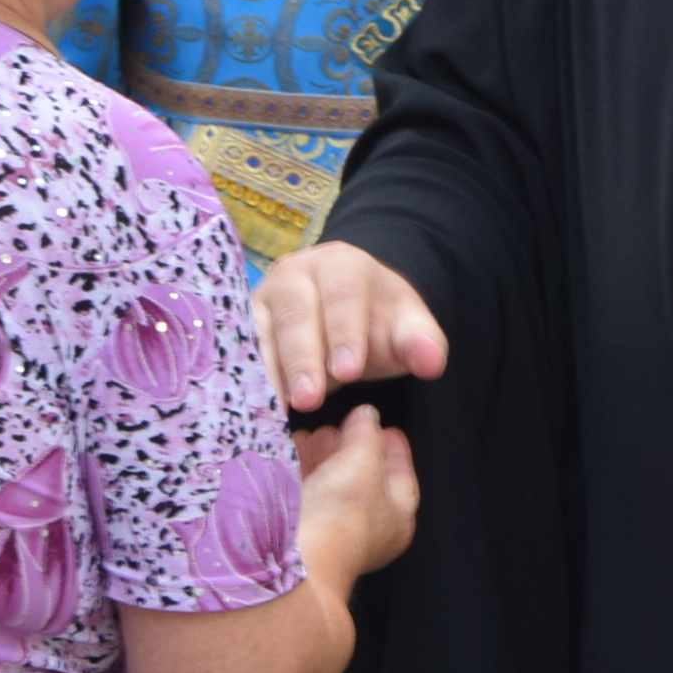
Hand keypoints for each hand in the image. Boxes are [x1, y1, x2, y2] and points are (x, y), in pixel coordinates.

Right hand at [257, 240, 448, 413]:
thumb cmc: (377, 322)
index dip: (344, 333)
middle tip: (310, 399)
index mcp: (342, 265)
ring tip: (281, 407)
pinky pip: (241, 349)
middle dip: (303, 358)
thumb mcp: (406, 328)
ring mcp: (264, 297)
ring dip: (271, 371)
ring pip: (261, 331)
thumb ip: (421, 343)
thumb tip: (432, 362)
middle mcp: (295, 273)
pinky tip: (256, 406)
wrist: (346, 314)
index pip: (342, 296)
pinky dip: (249, 377)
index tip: (348, 372)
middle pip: (295, 312)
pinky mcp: (243, 323)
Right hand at [293, 404, 421, 594]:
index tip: (387, 428)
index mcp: (396, 520)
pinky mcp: (299, 534)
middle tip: (342, 426)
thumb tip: (367, 416)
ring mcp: (331, 535)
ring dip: (321, 461)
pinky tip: (289, 454)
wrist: (295, 559)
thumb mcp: (362, 459)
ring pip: (330, 489)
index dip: (394, 450)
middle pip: (363, 482)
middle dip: (351, 450)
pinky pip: (303, 497)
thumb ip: (366, 434)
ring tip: (311, 435)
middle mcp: (366, 533)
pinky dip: (299, 474)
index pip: (401, 477)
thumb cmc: (342, 511)